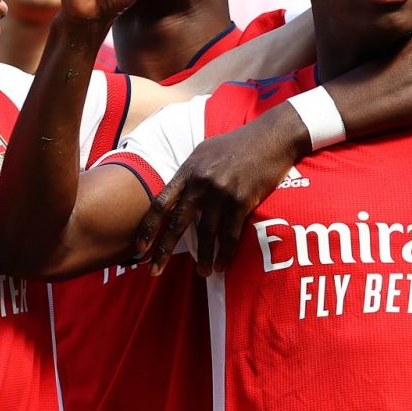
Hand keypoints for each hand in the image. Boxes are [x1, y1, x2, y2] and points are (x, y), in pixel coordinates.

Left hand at [135, 110, 304, 275]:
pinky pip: (230, 233)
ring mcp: (221, 192)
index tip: (139, 247)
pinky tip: (222, 265)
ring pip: (206, 233)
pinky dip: (226, 252)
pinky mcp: (242, 200)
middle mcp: (200, 182)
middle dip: (163, 251)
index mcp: (188, 171)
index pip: (161, 203)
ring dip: (204, 257)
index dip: (148, 227)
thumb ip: (190, 173)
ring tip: (202, 273)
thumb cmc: (238, 143)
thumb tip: (178, 193)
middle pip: (177, 223)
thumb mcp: (205, 151)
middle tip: (154, 273)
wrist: (271, 136)